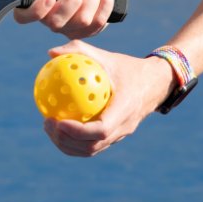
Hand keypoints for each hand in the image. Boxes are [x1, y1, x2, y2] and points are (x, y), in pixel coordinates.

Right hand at [14, 0, 123, 38]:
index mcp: (38, 4)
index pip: (23, 17)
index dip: (34, 12)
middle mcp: (50, 21)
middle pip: (56, 23)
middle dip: (72, 1)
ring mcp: (69, 29)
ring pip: (82, 21)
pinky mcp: (87, 32)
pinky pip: (98, 22)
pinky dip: (105, 1)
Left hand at [42, 40, 176, 156]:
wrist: (155, 83)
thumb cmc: (127, 68)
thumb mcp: (106, 56)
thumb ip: (79, 51)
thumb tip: (50, 53)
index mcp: (125, 109)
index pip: (101, 130)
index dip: (78, 131)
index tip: (58, 121)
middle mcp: (124, 127)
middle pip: (92, 146)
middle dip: (66, 140)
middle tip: (47, 123)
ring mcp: (120, 135)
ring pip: (91, 150)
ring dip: (67, 144)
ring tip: (48, 127)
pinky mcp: (115, 137)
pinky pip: (92, 145)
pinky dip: (73, 142)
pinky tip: (57, 126)